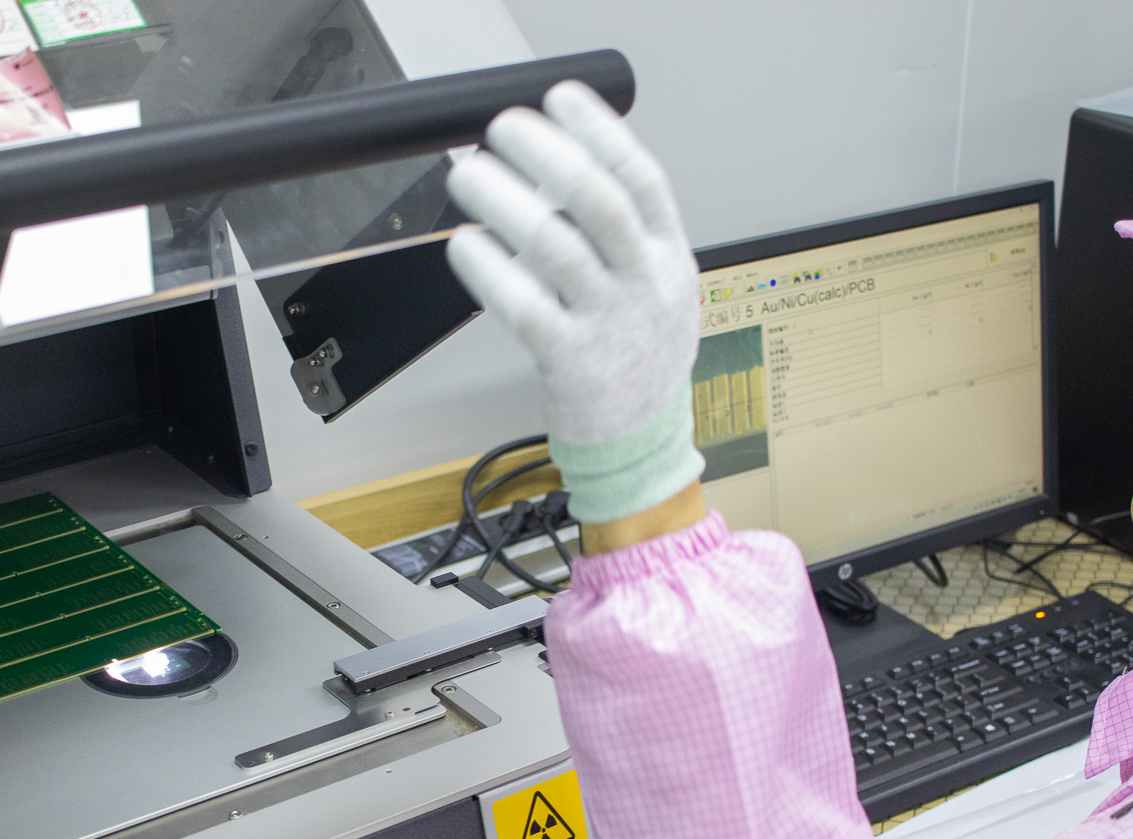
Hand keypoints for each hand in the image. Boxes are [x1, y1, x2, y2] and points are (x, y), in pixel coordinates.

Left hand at [446, 81, 703, 522]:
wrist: (642, 446)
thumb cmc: (637, 361)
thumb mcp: (656, 288)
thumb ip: (623, 235)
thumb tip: (560, 166)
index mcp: (668, 259)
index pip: (641, 179)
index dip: (600, 132)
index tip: (558, 98)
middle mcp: (644, 286)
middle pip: (598, 202)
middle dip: (546, 154)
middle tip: (501, 130)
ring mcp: (610, 326)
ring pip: (555, 247)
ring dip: (504, 201)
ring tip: (467, 175)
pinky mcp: (570, 364)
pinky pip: (523, 306)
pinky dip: (489, 269)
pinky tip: (465, 244)